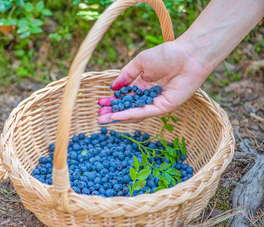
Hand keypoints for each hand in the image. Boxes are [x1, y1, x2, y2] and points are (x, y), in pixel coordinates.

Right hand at [97, 39, 211, 123]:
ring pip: (134, 113)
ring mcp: (156, 102)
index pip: (125, 96)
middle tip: (99, 116)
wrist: (188, 54)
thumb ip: (126, 75)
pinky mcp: (164, 107)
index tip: (100, 103)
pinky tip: (118, 116)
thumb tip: (112, 87)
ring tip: (103, 119)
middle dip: (113, 112)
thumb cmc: (166, 54)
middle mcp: (149, 96)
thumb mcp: (140, 63)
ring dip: (118, 117)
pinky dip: (130, 115)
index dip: (112, 101)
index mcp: (143, 84)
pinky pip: (144, 112)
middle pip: (128, 107)